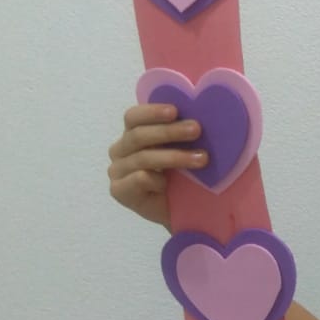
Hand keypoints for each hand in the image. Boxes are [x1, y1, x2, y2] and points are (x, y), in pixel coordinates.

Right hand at [107, 103, 207, 230]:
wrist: (181, 209)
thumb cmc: (182, 173)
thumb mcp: (185, 148)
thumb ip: (184, 132)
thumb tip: (202, 113)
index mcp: (133, 133)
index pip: (134, 117)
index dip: (152, 112)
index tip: (175, 111)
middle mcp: (121, 149)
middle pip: (138, 135)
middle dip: (169, 132)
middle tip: (196, 129)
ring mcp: (118, 170)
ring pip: (143, 158)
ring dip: (175, 157)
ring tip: (202, 158)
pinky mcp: (119, 190)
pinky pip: (138, 179)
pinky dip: (157, 179)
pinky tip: (168, 184)